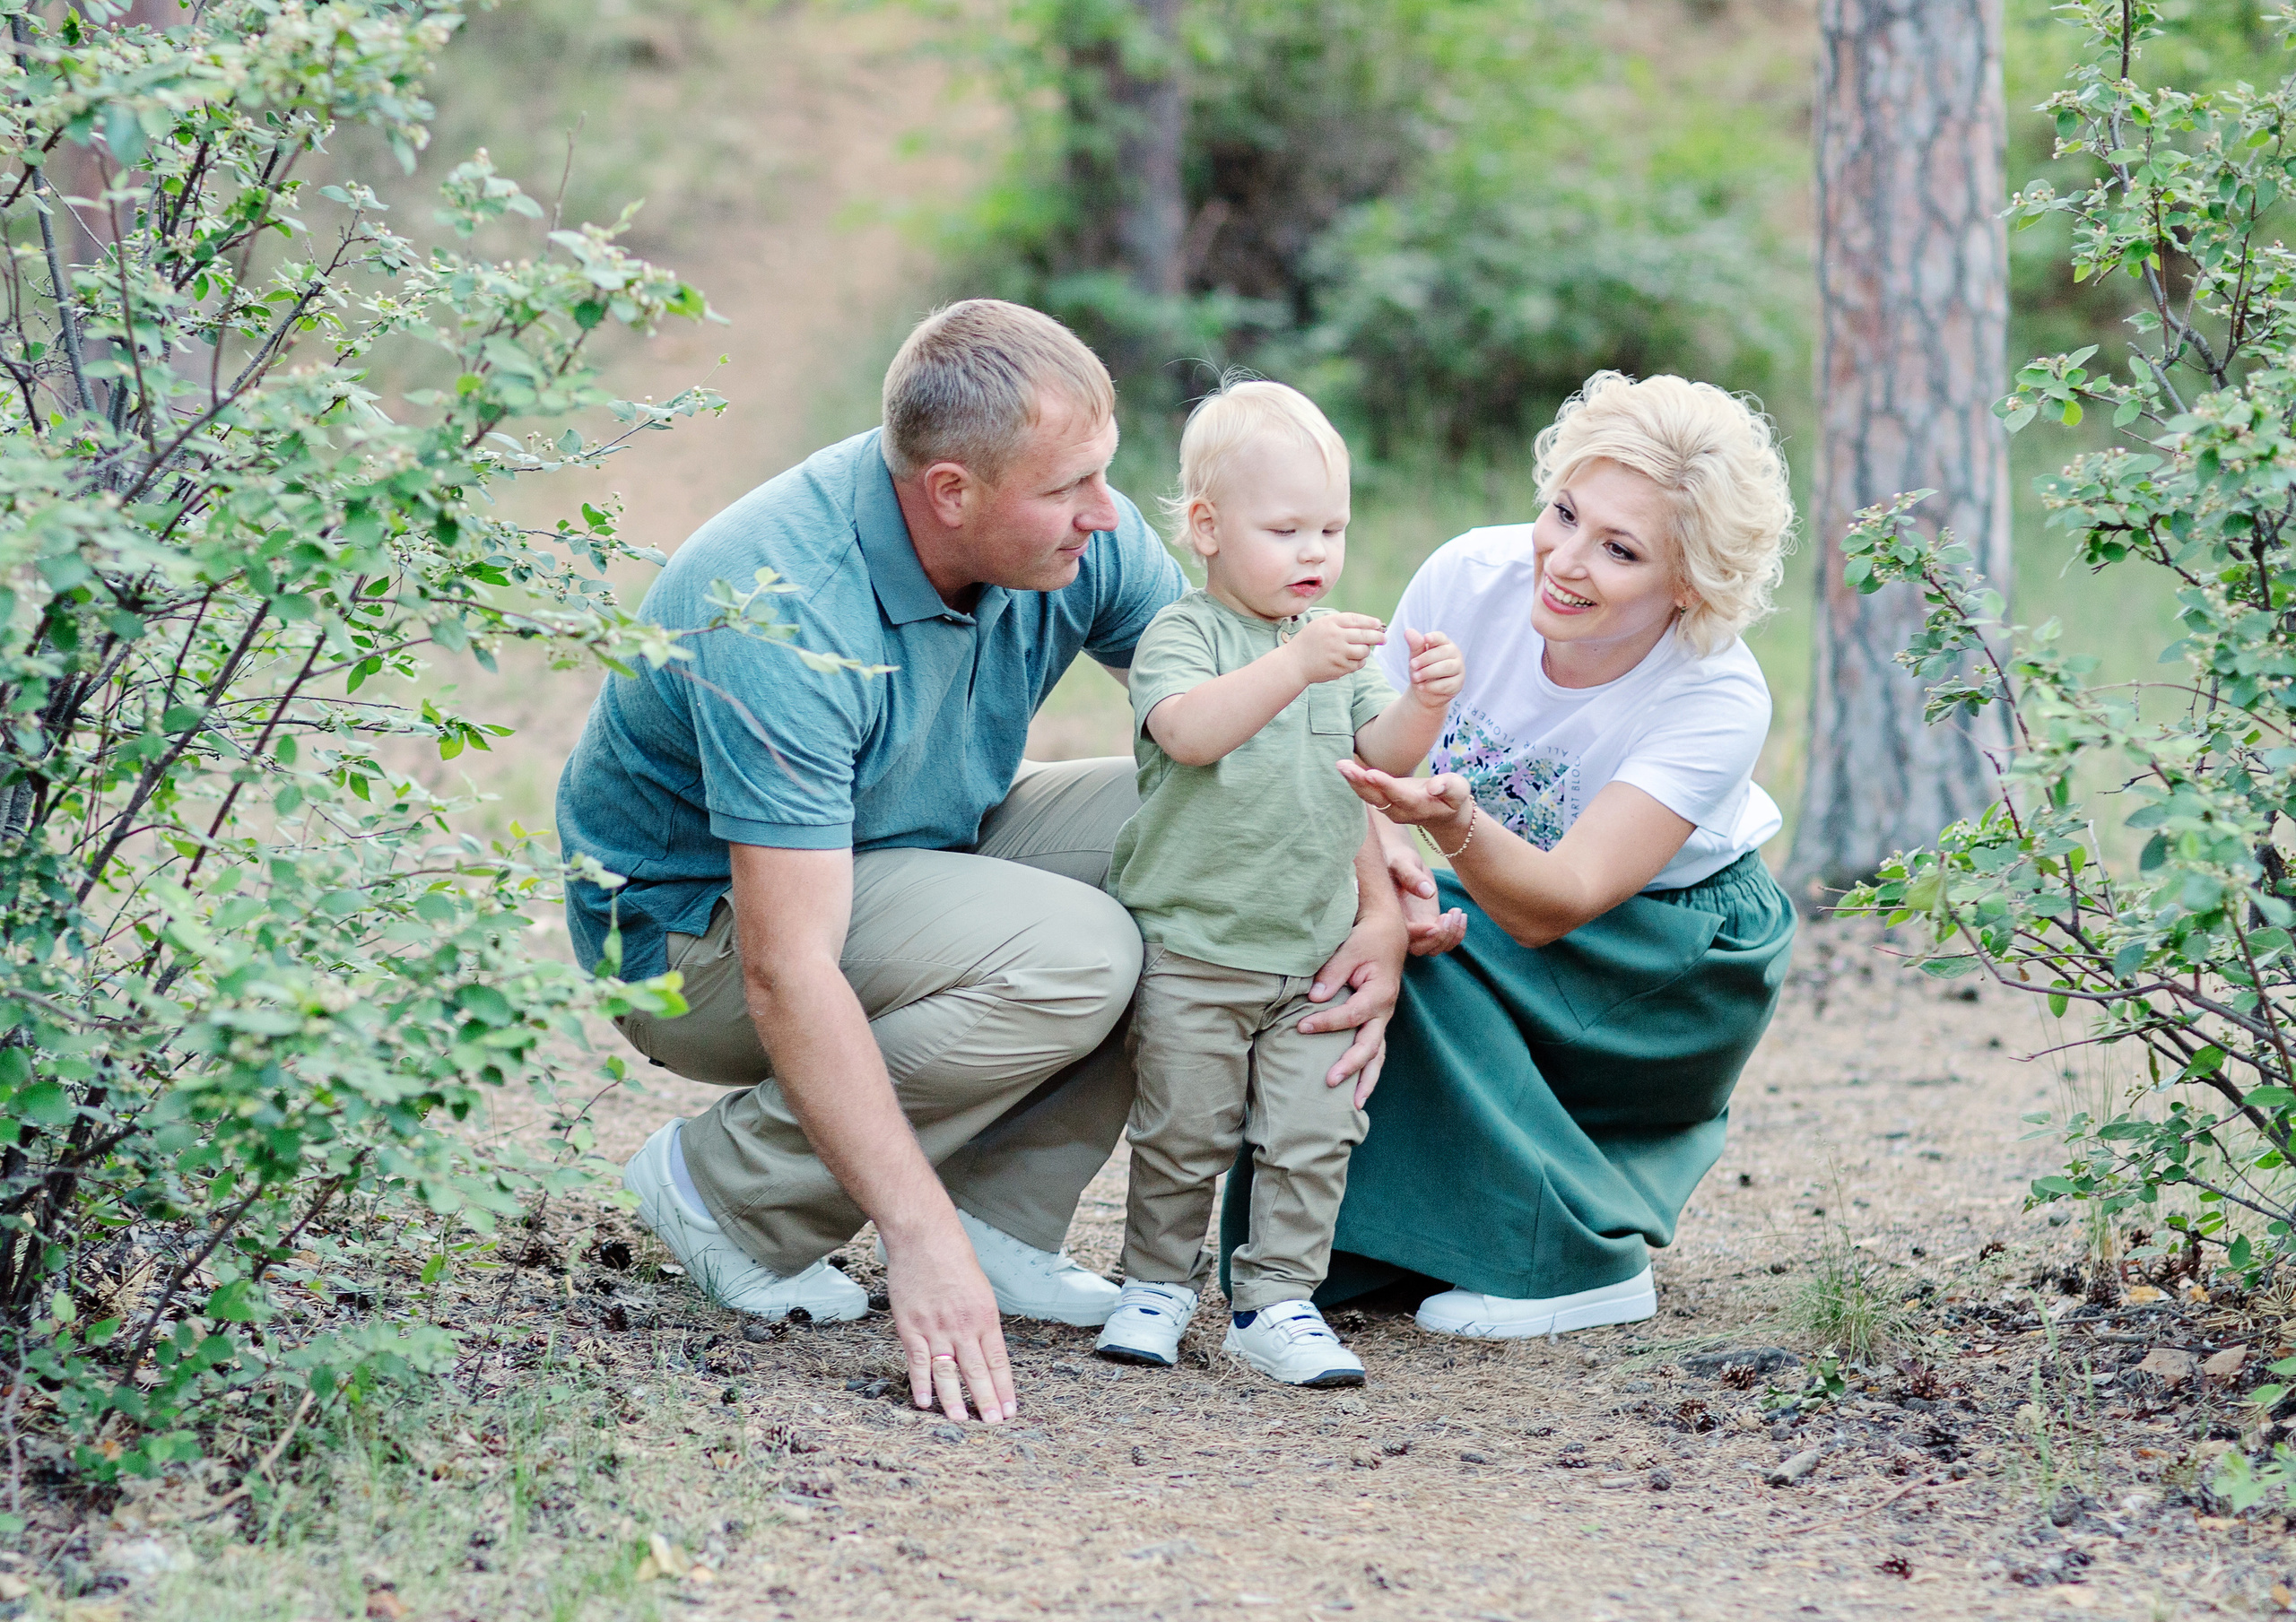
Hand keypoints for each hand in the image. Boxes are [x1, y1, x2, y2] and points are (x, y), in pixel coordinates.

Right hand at [883, 1212, 1016, 1423]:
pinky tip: (925, 1402)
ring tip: (962, 1421)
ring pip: (948, 1372)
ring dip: (955, 1399)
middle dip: (986, 1401)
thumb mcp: (980, 1290)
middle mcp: (963, 1326)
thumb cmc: (955, 1259)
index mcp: (985, 1317)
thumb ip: (982, 1323)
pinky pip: (917, 1361)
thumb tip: (985, 1351)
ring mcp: (935, 1328)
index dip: (1004, 1387)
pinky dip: (921, 1383)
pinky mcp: (910, 1326)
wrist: (925, 1238)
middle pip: (977, 1371)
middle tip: (993, 1424)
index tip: (1010, 1410)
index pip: (998, 1361)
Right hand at [1285, 613, 1385, 685]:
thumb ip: (1341, 622)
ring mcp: (1337, 653)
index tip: (1379, 624)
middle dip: (1378, 637)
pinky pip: (1357, 664)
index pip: (1357, 620)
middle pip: (1365, 635)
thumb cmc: (1310, 641)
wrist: (1295, 663)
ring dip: (1365, 651)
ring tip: (1360, 650)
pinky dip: (1359, 662)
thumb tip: (1370, 624)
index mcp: (1330, 623)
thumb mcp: (1321, 624)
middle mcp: (1335, 637)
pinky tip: (1352, 660)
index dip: (1371, 622)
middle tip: (1384, 638)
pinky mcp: (1339, 668)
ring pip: (1364, 651)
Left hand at [1300, 904, 1406, 1106]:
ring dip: (1366, 1080)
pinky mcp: (1377, 1022)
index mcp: (1379, 994)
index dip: (1326, 1023)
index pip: (1350, 1015)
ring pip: (1377, 1056)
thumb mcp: (1349, 950)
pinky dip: (1367, 1071)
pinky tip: (1357, 1090)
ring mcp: (1382, 1019)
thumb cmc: (1367, 941)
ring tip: (1354, 1105)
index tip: (1301, 1028)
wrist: (1389, 934)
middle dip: (1350, 1066)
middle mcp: (1385, 1011)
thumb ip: (1332, 975)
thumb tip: (1314, 998)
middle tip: (1330, 1081)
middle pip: (1369, 1046)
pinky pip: (1374, 1051)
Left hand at [1340, 762, 1474, 841]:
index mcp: (1419, 806)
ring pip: (1368, 796)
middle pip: (1376, 797)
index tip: (1371, 773)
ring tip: (1340, 764)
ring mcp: (1389, 809)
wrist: (1445, 814)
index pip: (1399, 796)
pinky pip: (1366, 793)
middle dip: (1359, 782)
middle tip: (1343, 766)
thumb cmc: (1453, 798)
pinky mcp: (1383, 804)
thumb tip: (1435, 786)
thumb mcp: (1459, 791)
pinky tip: (1344, 767)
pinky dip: (1355, 781)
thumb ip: (1449, 787)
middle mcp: (1400, 811)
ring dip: (1353, 781)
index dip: (1385, 785)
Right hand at [1380, 826, 1465, 954]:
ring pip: (1435, 948)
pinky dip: (1457, 933)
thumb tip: (1428, 893)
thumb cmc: (1396, 859)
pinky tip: (1460, 913)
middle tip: (1449, 915)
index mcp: (1390, 916)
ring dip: (1451, 936)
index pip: (1405, 935)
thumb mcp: (1401, 863)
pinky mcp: (1430, 925)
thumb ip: (1411, 876)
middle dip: (1439, 937)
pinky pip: (1444, 940)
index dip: (1421, 934)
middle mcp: (1403, 927)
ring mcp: (1418, 928)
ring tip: (1457, 912)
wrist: (1402, 859)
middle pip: (1421, 949)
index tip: (1435, 923)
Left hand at [1402, 628, 1463, 706]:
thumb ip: (1415, 646)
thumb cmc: (1421, 669)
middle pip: (1443, 652)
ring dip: (1428, 672)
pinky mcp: (1458, 684)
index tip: (1425, 638)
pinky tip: (1421, 687)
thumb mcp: (1416, 657)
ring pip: (1446, 667)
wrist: (1425, 691)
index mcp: (1444, 643)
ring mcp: (1459, 668)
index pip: (1441, 637)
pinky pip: (1447, 684)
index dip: (1434, 638)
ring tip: (1415, 677)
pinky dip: (1432, 686)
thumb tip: (1408, 631)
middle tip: (1412, 665)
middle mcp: (1455, 654)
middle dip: (1426, 659)